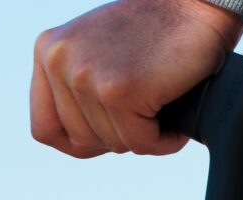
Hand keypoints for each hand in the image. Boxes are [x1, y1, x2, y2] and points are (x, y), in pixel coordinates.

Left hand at [31, 0, 242, 159]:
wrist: (199, 5)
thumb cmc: (156, 32)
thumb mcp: (96, 53)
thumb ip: (74, 89)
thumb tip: (75, 143)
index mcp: (48, 50)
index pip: (43, 128)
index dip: (79, 140)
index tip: (109, 127)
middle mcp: (59, 59)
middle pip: (78, 140)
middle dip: (116, 136)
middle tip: (144, 112)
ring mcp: (87, 75)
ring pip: (110, 143)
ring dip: (144, 137)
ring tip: (162, 107)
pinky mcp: (119, 90)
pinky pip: (140, 143)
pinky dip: (164, 140)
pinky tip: (174, 121)